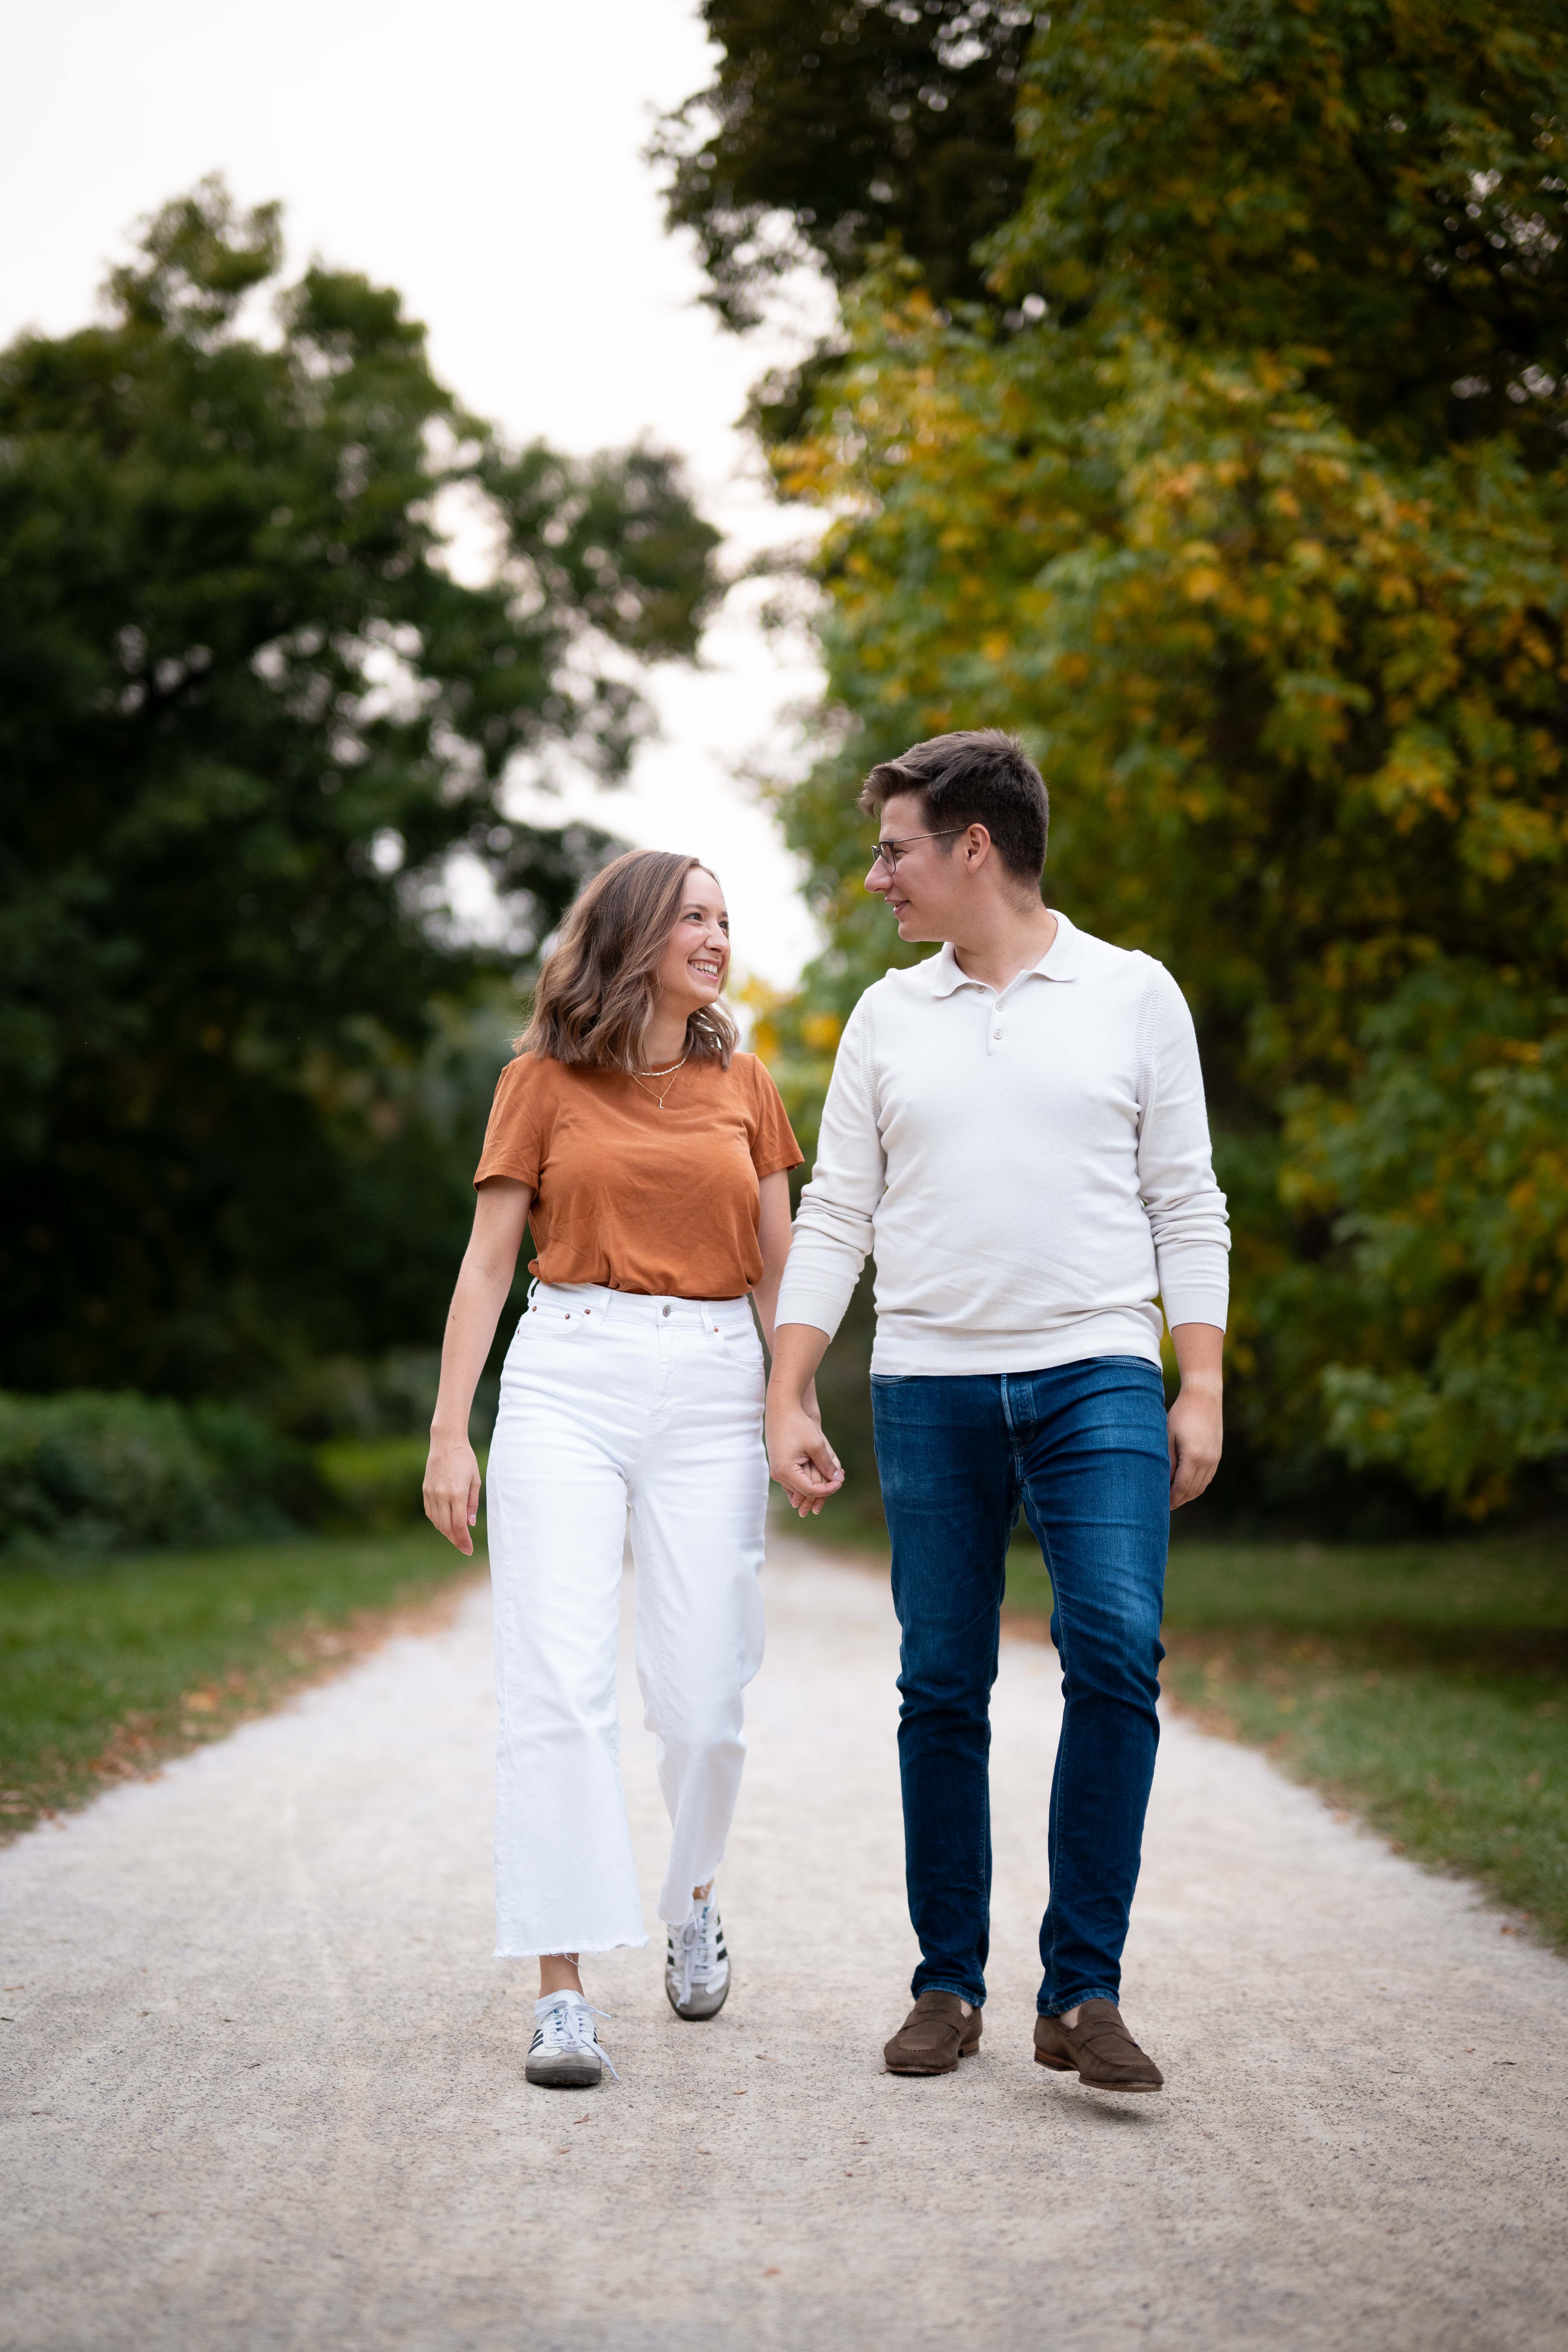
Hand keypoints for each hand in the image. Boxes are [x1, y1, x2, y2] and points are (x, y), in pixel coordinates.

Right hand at [424, 1430, 481, 1554]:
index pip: (458, 1525)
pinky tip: (445, 1524)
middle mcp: (442, 1495)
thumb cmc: (465, 1459)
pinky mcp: (425, 1490)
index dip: (463, 1539)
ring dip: (446, 1532)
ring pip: (437, 1522)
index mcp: (456, 1493)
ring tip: (456, 1538)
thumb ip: (472, 1503)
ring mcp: (431, 1493)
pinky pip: (430, 1512)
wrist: (446, 1443)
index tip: (469, 1549)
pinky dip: (437, 1521)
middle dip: (456, 1540)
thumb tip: (470, 1524)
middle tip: (464, 1548)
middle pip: (446, 1527)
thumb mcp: (475, 1480)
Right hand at [766, 1392, 844, 1518]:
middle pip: (804, 1492)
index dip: (828, 1489)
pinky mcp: (778, 1466)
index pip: (810, 1491)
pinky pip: (793, 1481)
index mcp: (785, 1471)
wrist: (781, 1408)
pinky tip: (818, 1478)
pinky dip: (805, 1481)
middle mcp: (778, 1475)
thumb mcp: (816, 1445)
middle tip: (837, 1481)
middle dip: (822, 1489)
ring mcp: (776, 1471)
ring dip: (814, 1486)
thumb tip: (839, 1480)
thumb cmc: (798, 1424)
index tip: (839, 1482)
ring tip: (830, 1480)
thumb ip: (826, 1465)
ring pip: (798, 1488)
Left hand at [1167, 1377, 1221, 1509]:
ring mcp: (1215, 1459)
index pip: (1181, 1487)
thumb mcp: (1168, 1436)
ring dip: (1187, 1495)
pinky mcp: (1217, 1455)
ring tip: (1173, 1499)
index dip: (1170, 1499)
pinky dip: (1196, 1486)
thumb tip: (1162, 1483)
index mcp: (1194, 1457)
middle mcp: (1208, 1461)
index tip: (1159, 1505)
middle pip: (1192, 1491)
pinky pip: (1207, 1478)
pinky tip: (1185, 1486)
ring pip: (1201, 1487)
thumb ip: (1167, 1462)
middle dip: (1178, 1500)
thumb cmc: (1181, 1414)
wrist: (1204, 1397)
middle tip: (1163, 1506)